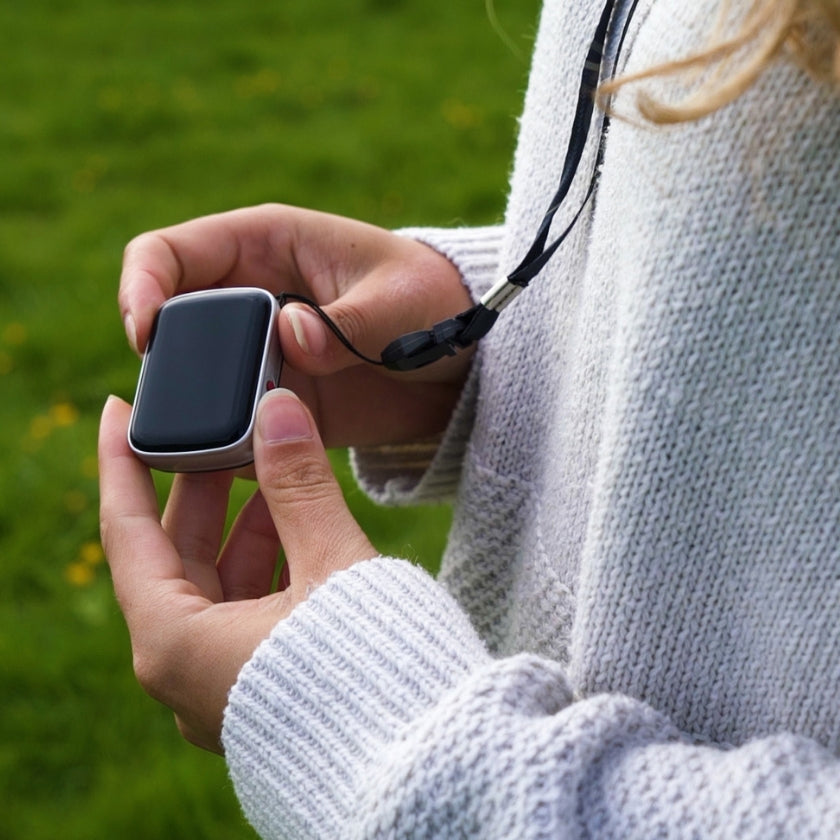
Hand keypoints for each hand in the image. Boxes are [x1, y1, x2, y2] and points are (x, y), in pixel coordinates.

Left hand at [99, 388, 376, 752]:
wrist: (422, 760)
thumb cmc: (370, 672)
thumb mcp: (329, 563)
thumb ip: (299, 484)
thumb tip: (277, 409)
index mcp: (176, 643)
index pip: (128, 532)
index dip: (122, 463)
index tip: (121, 413)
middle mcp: (185, 668)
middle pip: (175, 555)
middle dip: (201, 487)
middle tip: (225, 430)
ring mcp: (221, 682)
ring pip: (214, 581)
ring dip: (241, 522)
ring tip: (270, 469)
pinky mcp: (258, 686)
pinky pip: (244, 608)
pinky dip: (264, 559)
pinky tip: (293, 524)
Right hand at [119, 204, 473, 447]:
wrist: (464, 362)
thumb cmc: (436, 303)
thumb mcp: (404, 302)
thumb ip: (350, 319)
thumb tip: (291, 334)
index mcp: (266, 245)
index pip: (170, 252)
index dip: (142, 285)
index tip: (145, 332)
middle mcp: (250, 300)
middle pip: (171, 327)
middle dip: (167, 364)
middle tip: (186, 404)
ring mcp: (260, 355)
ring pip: (196, 382)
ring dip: (197, 413)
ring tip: (218, 445)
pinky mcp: (278, 402)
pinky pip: (233, 424)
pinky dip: (229, 446)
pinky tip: (244, 468)